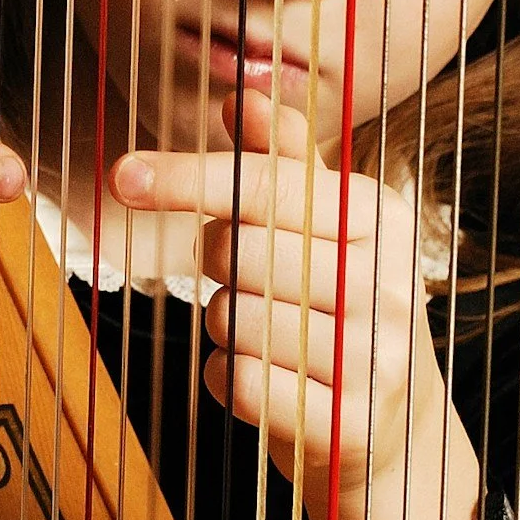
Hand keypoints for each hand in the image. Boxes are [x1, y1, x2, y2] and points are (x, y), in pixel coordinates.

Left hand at [110, 90, 478, 519]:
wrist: (397, 431)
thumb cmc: (339, 310)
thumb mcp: (327, 227)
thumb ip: (284, 158)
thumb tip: (242, 89)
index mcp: (380, 216)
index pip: (269, 183)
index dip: (190, 177)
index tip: (122, 176)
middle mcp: (389, 281)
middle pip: (239, 251)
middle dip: (214, 263)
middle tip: (240, 276)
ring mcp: (375, 357)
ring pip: (232, 321)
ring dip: (223, 328)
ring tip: (263, 336)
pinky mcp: (350, 424)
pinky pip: (240, 386)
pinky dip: (228, 381)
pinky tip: (259, 381)